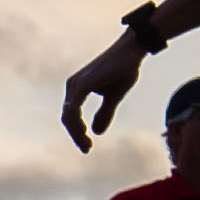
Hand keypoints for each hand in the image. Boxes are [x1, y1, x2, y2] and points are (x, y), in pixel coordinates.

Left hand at [64, 33, 145, 151]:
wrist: (131, 50)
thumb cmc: (123, 70)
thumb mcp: (113, 97)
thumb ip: (104, 113)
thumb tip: (96, 132)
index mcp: (77, 88)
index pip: (71, 114)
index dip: (77, 132)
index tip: (88, 145)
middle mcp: (73, 85)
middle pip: (67, 117)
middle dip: (75, 136)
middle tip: (86, 149)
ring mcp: (76, 84)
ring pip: (68, 116)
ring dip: (76, 134)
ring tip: (86, 145)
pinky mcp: (83, 84)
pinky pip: (73, 109)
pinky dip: (77, 124)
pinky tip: (86, 133)